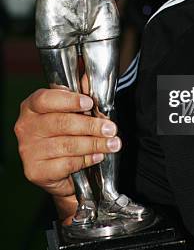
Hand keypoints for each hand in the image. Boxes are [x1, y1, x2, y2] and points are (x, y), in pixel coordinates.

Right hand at [14, 87, 121, 215]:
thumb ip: (79, 95)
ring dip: (94, 144)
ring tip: (112, 143)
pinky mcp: (35, 171)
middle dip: (91, 125)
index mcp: (32, 106)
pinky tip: (97, 156)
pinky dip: (86, 160)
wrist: (56, 171)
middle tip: (111, 128)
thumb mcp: (70, 112)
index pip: (46, 99)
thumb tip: (88, 78)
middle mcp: (26, 127)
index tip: (89, 103)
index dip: (69, 101)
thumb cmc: (63, 134)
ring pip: (67, 145)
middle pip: (61, 123)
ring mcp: (28, 150)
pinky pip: (66, 164)